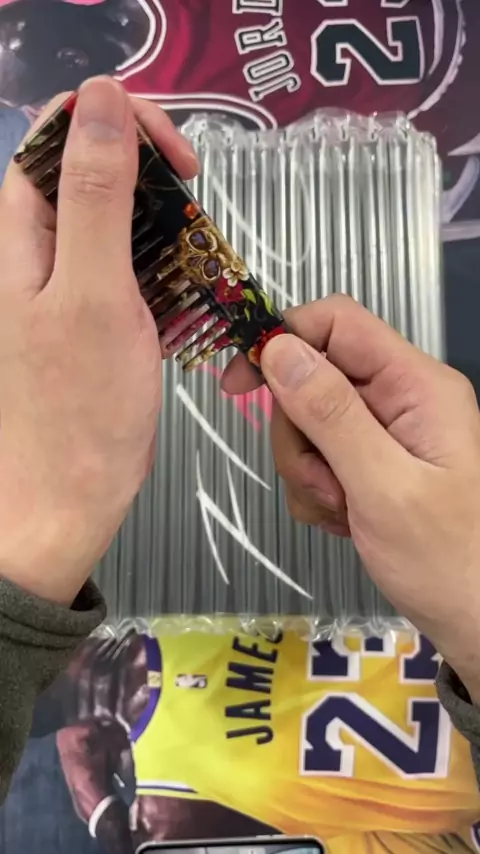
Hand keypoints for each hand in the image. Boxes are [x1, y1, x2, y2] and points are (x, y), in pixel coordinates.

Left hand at [0, 77, 197, 605]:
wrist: (69, 500)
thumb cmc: (79, 409)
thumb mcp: (93, 293)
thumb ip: (96, 195)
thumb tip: (103, 100)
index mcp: (21, 236)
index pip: (58, 137)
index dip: (116, 124)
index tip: (177, 157)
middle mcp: (37, 253)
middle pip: (88, 172)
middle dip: (147, 172)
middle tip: (195, 199)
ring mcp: (67, 287)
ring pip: (115, 221)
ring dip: (162, 224)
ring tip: (198, 252)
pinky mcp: (94, 319)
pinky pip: (129, 269)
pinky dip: (163, 269)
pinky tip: (186, 292)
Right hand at [223, 296, 479, 701]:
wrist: (477, 621)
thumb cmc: (448, 561)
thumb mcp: (384, 487)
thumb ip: (331, 414)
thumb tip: (279, 349)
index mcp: (415, 385)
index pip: (336, 323)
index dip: (281, 340)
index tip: (238, 384)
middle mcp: (400, 398)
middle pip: (312, 378)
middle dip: (298, 434)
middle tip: (324, 483)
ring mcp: (386, 433)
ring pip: (308, 424)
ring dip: (307, 471)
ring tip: (341, 509)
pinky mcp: (372, 464)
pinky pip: (318, 459)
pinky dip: (317, 491)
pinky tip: (343, 520)